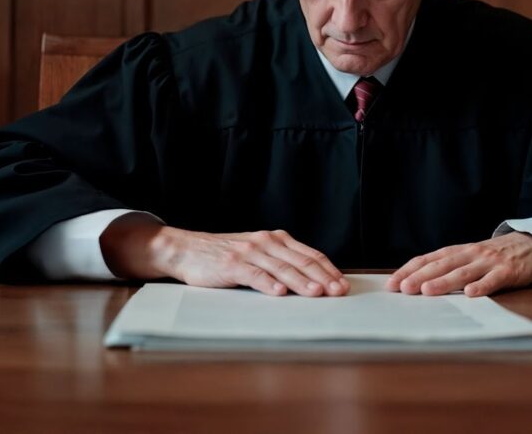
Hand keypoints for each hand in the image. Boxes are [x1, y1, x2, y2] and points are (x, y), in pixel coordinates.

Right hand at [100, 215, 348, 296]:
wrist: (188, 250)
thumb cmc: (225, 256)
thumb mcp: (257, 253)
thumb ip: (280, 262)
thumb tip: (312, 281)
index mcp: (275, 239)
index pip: (309, 254)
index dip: (328, 270)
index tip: (343, 284)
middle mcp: (266, 242)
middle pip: (300, 261)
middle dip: (323, 278)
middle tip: (338, 292)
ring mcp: (249, 252)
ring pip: (282, 268)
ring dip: (302, 282)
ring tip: (317, 293)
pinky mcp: (232, 265)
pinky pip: (254, 275)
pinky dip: (269, 284)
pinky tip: (280, 293)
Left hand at [386, 232, 531, 296]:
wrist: (529, 246)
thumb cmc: (492, 256)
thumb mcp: (468, 257)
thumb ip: (447, 267)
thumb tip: (416, 284)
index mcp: (457, 251)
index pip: (427, 259)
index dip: (409, 270)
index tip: (392, 284)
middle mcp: (469, 254)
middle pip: (441, 265)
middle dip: (420, 277)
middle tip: (403, 289)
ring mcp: (488, 262)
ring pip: (463, 272)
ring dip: (444, 282)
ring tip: (428, 291)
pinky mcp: (506, 271)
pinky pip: (493, 280)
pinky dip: (481, 286)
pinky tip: (470, 294)